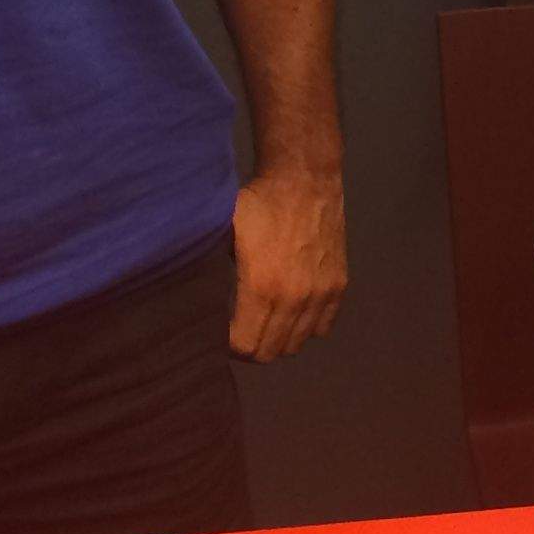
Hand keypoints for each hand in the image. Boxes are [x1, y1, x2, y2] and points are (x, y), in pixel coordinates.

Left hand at [230, 169, 348, 360]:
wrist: (304, 180)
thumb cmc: (258, 205)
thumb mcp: (223, 235)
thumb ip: (211, 274)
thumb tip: (194, 300)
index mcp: (260, 289)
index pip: (244, 347)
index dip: (228, 346)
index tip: (220, 333)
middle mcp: (294, 299)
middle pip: (269, 353)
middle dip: (250, 348)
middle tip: (240, 329)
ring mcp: (320, 294)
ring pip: (296, 344)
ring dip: (277, 339)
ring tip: (265, 321)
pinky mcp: (338, 285)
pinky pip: (323, 327)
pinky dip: (306, 327)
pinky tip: (293, 311)